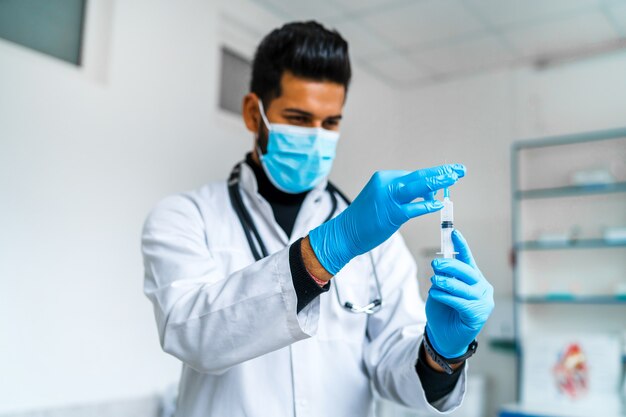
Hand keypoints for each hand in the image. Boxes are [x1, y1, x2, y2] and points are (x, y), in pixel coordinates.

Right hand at [309, 164, 465, 274]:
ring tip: (454, 179)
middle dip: (442, 173)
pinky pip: (413, 208)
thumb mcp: (384, 201)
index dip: (435, 174)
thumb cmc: (365, 220)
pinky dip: (427, 205)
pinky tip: (439, 205)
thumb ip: (406, 196)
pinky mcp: (390, 213)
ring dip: (438, 182)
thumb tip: (430, 195)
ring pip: (418, 186)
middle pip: (420, 176)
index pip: (415, 175)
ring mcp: (388, 197)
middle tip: (460, 170)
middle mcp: (386, 183)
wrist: (344, 233)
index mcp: (385, 178)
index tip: (450, 172)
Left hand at [425, 230, 493, 358]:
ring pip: (464, 287)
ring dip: (446, 282)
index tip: (453, 232)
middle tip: (435, 264)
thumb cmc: (443, 311)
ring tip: (434, 281)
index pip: (468, 259)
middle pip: (468, 271)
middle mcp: (482, 287)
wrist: (444, 336)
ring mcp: (483, 301)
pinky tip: (437, 294)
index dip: (461, 245)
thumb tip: (439, 264)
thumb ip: (443, 277)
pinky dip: (447, 296)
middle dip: (451, 265)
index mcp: (474, 278)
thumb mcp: (440, 289)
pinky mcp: (478, 315)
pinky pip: (461, 302)